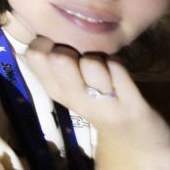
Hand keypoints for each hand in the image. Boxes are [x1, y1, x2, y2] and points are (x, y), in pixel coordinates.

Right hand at [24, 37, 169, 142]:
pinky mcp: (129, 107)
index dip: (47, 43)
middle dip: (72, 49)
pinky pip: (117, 68)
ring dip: (99, 58)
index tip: (59, 49)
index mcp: (54, 90)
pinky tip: (119, 75)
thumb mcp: (68, 87)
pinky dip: (119, 64)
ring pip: (91, 63)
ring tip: (104, 69)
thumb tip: (40, 31)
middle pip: (59, 59)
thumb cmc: (97, 100)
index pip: (34, 55)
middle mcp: (73, 99)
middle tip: (82, 60)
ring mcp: (101, 105)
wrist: (134, 138)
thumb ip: (53, 64)